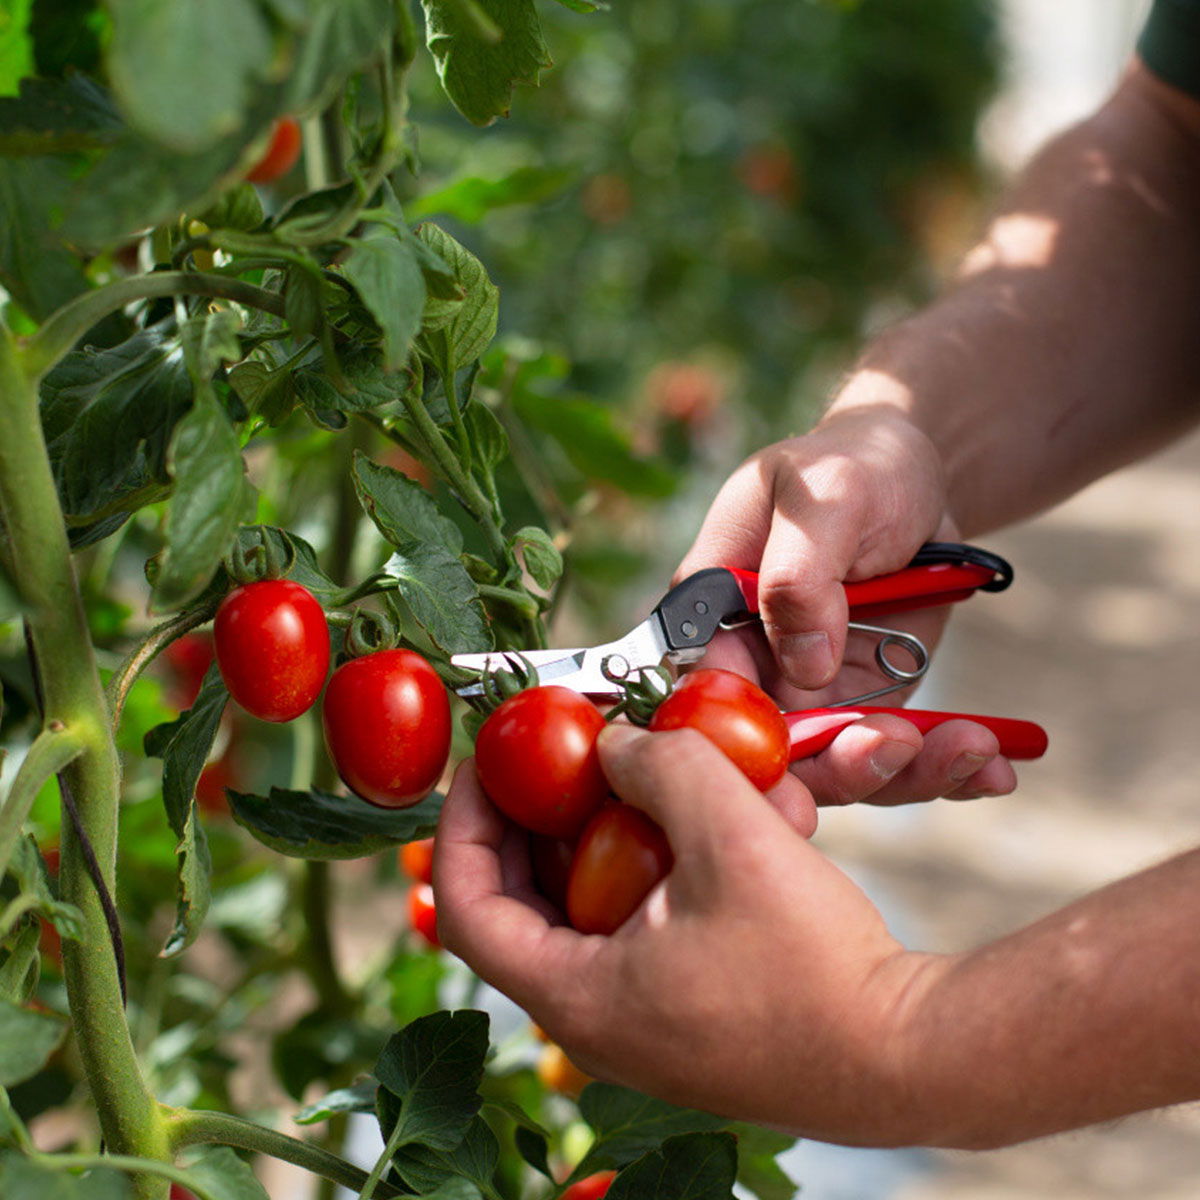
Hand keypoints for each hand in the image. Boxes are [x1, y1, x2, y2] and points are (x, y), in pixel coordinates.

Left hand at [436, 724, 948, 1145]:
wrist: (910, 1055)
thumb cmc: (816, 967)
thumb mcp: (730, 835)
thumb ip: (661, 767)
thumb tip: (615, 741)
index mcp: (576, 995)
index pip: (466, 902)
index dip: (462, 820)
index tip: (485, 760)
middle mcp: (596, 1018)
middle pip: (525, 900)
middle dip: (538, 816)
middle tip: (554, 751)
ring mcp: (643, 1018)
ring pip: (590, 906)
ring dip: (608, 834)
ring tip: (641, 770)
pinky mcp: (688, 1008)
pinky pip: (643, 923)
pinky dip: (658, 865)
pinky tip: (707, 819)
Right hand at [678, 406, 1016, 806]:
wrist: (911, 477)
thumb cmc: (852, 467)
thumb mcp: (825, 499)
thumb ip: (798, 576)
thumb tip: (802, 666)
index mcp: (712, 610)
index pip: (703, 691)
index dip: (741, 739)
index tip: (801, 764)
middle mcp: (750, 663)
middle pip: (769, 751)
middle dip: (836, 768)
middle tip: (901, 747)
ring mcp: (806, 691)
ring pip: (836, 766)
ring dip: (904, 773)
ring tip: (971, 750)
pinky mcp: (863, 703)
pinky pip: (892, 756)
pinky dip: (943, 769)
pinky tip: (991, 770)